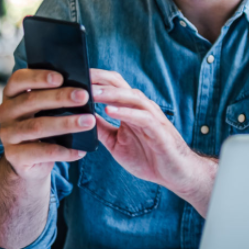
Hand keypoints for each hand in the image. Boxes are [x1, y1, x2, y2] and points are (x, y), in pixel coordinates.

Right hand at [0, 69, 91, 181]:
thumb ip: (55, 95)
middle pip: (31, 100)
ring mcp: (8, 134)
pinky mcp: (14, 155)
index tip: (61, 77)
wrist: (29, 160)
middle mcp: (6, 112)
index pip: (19, 79)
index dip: (38, 77)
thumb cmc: (42, 122)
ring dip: (66, 123)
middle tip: (84, 96)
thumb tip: (83, 87)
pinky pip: (41, 152)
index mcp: (12, 94)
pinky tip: (81, 151)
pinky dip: (64, 151)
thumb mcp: (45, 107)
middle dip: (60, 97)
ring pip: (37, 126)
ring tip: (89, 121)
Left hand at [91, 69, 216, 214]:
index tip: (73, 74)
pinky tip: (110, 110)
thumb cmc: (148, 157)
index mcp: (130, 109)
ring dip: (110, 93)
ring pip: (131, 97)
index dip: (94, 79)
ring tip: (91, 91)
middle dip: (99, 79)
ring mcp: (151, 117)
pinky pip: (142, 116)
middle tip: (78, 75)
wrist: (176, 173)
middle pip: (120, 85)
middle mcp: (141, 108)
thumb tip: (80, 116)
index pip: (111, 86)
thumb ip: (101, 128)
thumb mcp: (116, 143)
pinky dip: (126, 112)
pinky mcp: (159, 130)